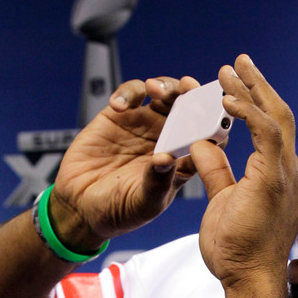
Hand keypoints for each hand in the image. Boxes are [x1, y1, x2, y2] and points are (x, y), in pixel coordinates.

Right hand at [49, 75, 200, 249]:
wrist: (81, 205)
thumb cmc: (119, 210)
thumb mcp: (143, 203)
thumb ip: (157, 182)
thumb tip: (167, 159)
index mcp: (182, 162)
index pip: (208, 139)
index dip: (215, 126)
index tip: (215, 117)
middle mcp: (168, 140)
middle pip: (189, 109)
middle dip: (192, 95)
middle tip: (188, 87)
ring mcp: (146, 125)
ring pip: (164, 95)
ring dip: (164, 87)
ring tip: (154, 90)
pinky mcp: (121, 115)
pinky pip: (131, 94)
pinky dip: (128, 93)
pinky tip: (119, 106)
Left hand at [192, 55, 297, 289]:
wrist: (249, 281)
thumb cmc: (238, 253)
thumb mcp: (221, 201)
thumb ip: (215, 171)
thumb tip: (200, 143)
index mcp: (278, 176)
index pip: (270, 130)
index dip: (253, 103)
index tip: (233, 86)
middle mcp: (288, 171)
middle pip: (278, 114)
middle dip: (257, 84)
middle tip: (237, 62)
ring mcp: (285, 174)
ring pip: (275, 116)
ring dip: (251, 89)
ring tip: (229, 69)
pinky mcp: (274, 179)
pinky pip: (266, 132)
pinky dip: (248, 112)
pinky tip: (227, 99)